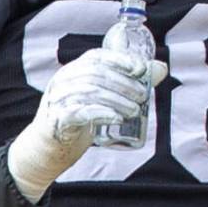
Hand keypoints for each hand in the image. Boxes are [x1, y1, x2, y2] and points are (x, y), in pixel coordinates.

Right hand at [8, 48, 167, 201]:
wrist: (47, 150)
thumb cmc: (78, 120)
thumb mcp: (102, 99)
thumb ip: (129, 84)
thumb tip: (160, 68)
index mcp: (73, 71)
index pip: (96, 56)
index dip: (119, 59)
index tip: (140, 69)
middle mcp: (63, 80)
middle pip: (96, 74)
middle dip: (124, 83)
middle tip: (143, 96)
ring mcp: (57, 100)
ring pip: (90, 91)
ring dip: (117, 100)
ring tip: (135, 110)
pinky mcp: (57, 120)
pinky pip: (80, 111)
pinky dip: (101, 113)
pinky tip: (117, 118)